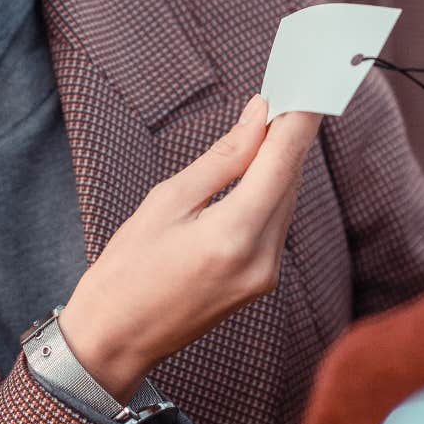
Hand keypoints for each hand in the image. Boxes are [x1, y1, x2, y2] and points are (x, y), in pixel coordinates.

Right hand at [57, 96, 322, 399]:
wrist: (115, 340)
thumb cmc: (127, 269)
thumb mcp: (167, 201)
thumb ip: (222, 159)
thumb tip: (259, 117)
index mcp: (234, 235)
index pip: (282, 163)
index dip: (298, 120)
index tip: (307, 84)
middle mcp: (262, 259)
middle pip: (290, 181)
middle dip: (289, 137)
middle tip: (284, 94)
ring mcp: (266, 276)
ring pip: (286, 202)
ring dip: (280, 164)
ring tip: (268, 125)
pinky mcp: (261, 283)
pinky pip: (276, 225)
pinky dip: (270, 193)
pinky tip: (256, 172)